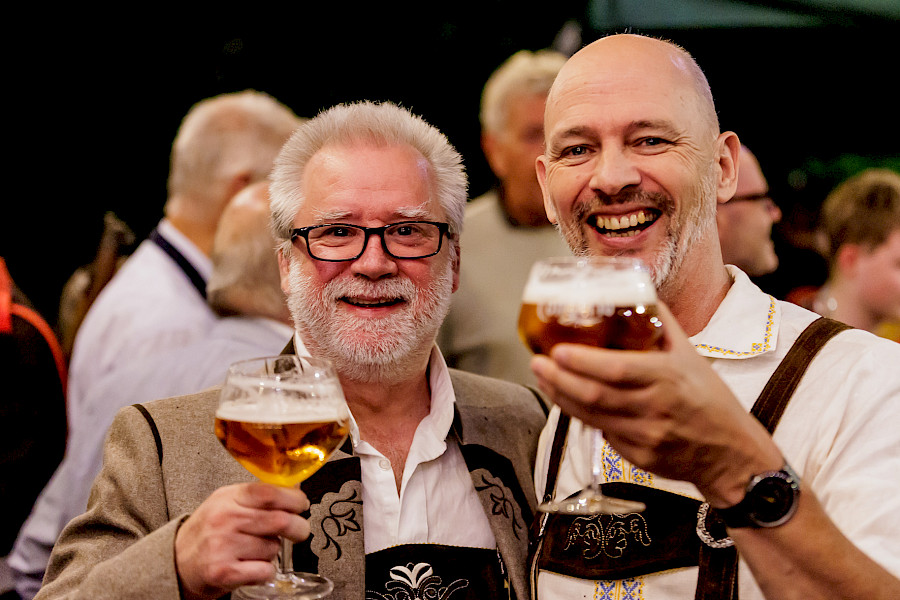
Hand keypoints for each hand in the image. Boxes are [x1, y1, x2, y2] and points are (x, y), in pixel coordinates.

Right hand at [174, 482, 310, 599]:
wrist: (176, 561)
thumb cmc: (208, 531)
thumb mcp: (227, 502)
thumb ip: (258, 496)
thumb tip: (294, 491)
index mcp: (228, 497)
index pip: (269, 492)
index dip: (293, 499)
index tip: (302, 505)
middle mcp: (225, 519)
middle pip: (279, 521)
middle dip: (299, 528)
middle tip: (299, 531)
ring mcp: (222, 546)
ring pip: (273, 548)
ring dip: (273, 551)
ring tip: (255, 549)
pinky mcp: (223, 572)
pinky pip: (265, 571)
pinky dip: (266, 571)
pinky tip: (252, 566)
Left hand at [530, 302, 782, 505]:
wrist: (731, 455)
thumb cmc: (711, 399)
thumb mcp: (691, 356)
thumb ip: (662, 325)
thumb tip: (637, 292)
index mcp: (667, 378)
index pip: (617, 370)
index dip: (582, 362)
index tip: (557, 351)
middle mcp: (654, 408)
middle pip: (594, 395)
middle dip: (558, 379)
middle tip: (537, 363)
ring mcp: (644, 436)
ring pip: (590, 416)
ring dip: (560, 396)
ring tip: (543, 378)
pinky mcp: (637, 457)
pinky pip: (602, 433)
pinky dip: (581, 415)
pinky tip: (567, 399)